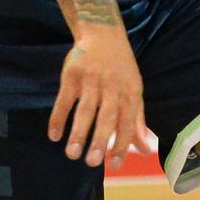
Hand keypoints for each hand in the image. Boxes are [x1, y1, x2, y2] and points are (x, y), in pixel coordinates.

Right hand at [50, 22, 148, 168]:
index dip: (122, 144)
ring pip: (85, 110)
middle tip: (91, 163)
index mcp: (130, 92)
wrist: (103, 33)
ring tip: (72, 154)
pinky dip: (58, 117)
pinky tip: (54, 135)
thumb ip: (138, 121)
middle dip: (99, 140)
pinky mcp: (72, 74)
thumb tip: (145, 150)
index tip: (113, 165)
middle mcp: (112, 86)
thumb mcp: (134, 91)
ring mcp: (91, 79)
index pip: (127, 122)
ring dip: (78, 133)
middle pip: (106, 117)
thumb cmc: (121, 69)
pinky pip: (64, 99)